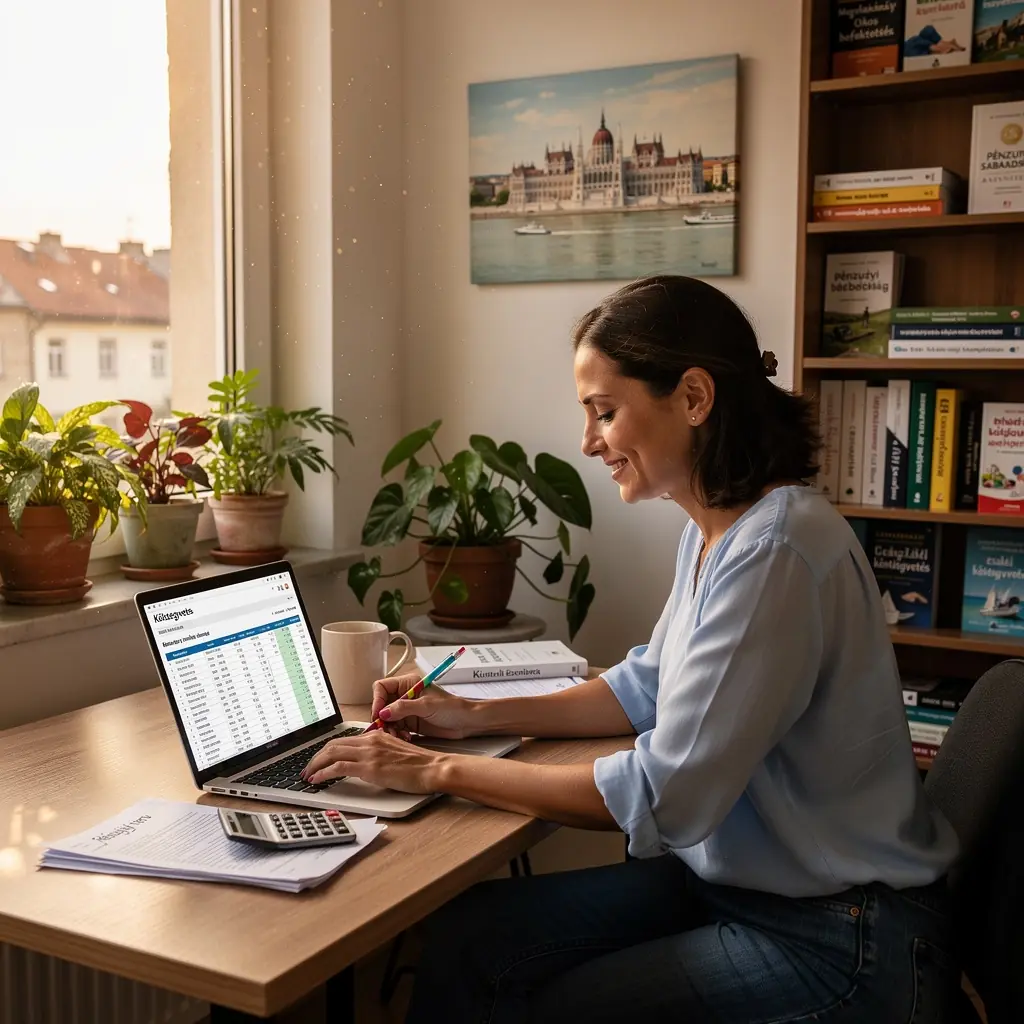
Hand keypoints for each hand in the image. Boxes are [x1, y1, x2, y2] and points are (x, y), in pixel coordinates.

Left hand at [300, 730, 449, 793]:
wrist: (433, 768)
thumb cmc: (420, 764)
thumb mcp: (395, 752)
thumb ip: (378, 753)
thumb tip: (365, 763)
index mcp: (376, 736)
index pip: (343, 739)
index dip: (326, 750)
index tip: (318, 759)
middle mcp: (370, 741)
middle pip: (332, 744)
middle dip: (315, 756)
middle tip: (307, 768)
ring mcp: (369, 753)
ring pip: (331, 753)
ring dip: (315, 764)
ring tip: (307, 775)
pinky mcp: (370, 768)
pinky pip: (338, 767)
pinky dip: (323, 773)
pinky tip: (317, 780)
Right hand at [369, 672, 477, 739]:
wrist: (467, 722)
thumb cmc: (452, 708)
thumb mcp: (427, 706)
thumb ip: (403, 708)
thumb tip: (383, 712)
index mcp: (408, 683)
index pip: (382, 687)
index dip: (377, 700)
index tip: (378, 714)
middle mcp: (405, 696)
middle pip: (382, 705)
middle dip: (382, 719)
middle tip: (385, 730)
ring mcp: (407, 710)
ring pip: (387, 719)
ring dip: (389, 729)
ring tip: (398, 737)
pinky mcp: (411, 723)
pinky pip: (396, 729)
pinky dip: (397, 735)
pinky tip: (405, 738)